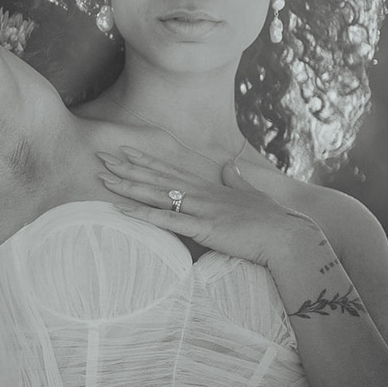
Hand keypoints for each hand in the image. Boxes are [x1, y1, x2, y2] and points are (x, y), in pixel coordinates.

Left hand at [97, 146, 318, 268]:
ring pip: (156, 195)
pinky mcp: (203, 228)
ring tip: (104, 178)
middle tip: (100, 156)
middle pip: (156, 177)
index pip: (170, 169)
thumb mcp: (251, 194)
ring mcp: (200, 209)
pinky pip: (166, 221)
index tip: (125, 150)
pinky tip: (122, 211)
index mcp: (208, 186)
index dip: (146, 159)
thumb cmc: (271, 219)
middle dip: (127, 167)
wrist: (287, 237)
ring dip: (128, 186)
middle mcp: (200, 192)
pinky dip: (142, 216)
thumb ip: (237, 179)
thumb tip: (230, 165)